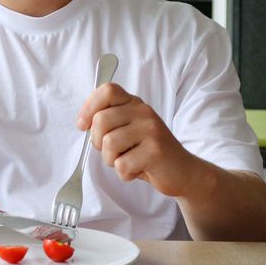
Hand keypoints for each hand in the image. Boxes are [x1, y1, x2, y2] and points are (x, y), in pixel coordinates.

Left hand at [76, 83, 199, 196]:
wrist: (182, 172)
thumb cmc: (148, 152)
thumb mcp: (129, 130)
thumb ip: (110, 121)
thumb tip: (84, 123)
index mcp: (135, 104)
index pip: (107, 90)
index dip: (89, 107)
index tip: (83, 125)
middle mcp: (144, 112)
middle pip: (101, 120)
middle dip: (98, 142)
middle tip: (113, 151)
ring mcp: (151, 130)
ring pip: (109, 144)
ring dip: (112, 160)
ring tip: (128, 161)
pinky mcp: (155, 151)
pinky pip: (121, 165)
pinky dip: (125, 174)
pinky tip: (139, 170)